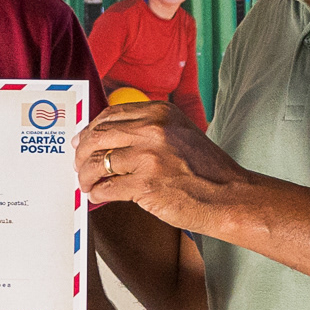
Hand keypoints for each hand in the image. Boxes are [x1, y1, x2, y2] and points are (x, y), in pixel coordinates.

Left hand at [76, 100, 252, 230]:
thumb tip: (108, 138)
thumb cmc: (207, 169)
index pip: (110, 115)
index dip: (90, 130)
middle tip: (79, 166)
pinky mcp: (146, 185)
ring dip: (85, 176)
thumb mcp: (180, 133)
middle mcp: (153, 130)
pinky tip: (98, 196)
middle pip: (97, 136)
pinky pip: (107, 187)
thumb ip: (149, 129)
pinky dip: (97, 193)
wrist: (230, 196)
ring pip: (96, 163)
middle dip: (81, 153)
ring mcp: (148, 157)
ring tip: (87, 184)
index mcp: (160, 113)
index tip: (82, 142)